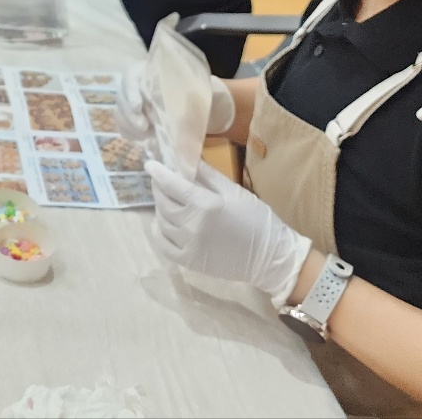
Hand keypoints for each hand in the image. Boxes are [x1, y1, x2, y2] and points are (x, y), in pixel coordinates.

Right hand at [116, 69, 234, 144]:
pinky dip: (130, 133)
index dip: (130, 90)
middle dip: (130, 114)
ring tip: (147, 135)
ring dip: (129, 125)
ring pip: (120, 112)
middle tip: (144, 127)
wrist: (200, 109)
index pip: (130, 75)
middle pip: (121, 96)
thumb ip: (195, 92)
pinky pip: (123, 126)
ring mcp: (132, 102)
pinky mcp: (132, 119)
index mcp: (150, 71)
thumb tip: (189, 98)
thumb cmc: (199, 94)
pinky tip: (144, 139)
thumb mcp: (201, 89)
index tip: (138, 106)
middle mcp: (136, 84)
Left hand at [148, 161, 311, 308]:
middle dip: (159, 187)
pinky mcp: (189, 262)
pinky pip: (164, 245)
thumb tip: (187, 160)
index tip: (150, 164)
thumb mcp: (234, 191)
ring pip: (162, 221)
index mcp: (205, 204)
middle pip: (164, 202)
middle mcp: (192, 225)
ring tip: (167, 200)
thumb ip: (208, 176)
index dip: (159, 173)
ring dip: (161, 208)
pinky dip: (159, 232)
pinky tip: (163, 224)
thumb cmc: (256, 219)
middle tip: (161, 180)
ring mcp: (188, 245)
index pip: (172, 185)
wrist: (270, 257)